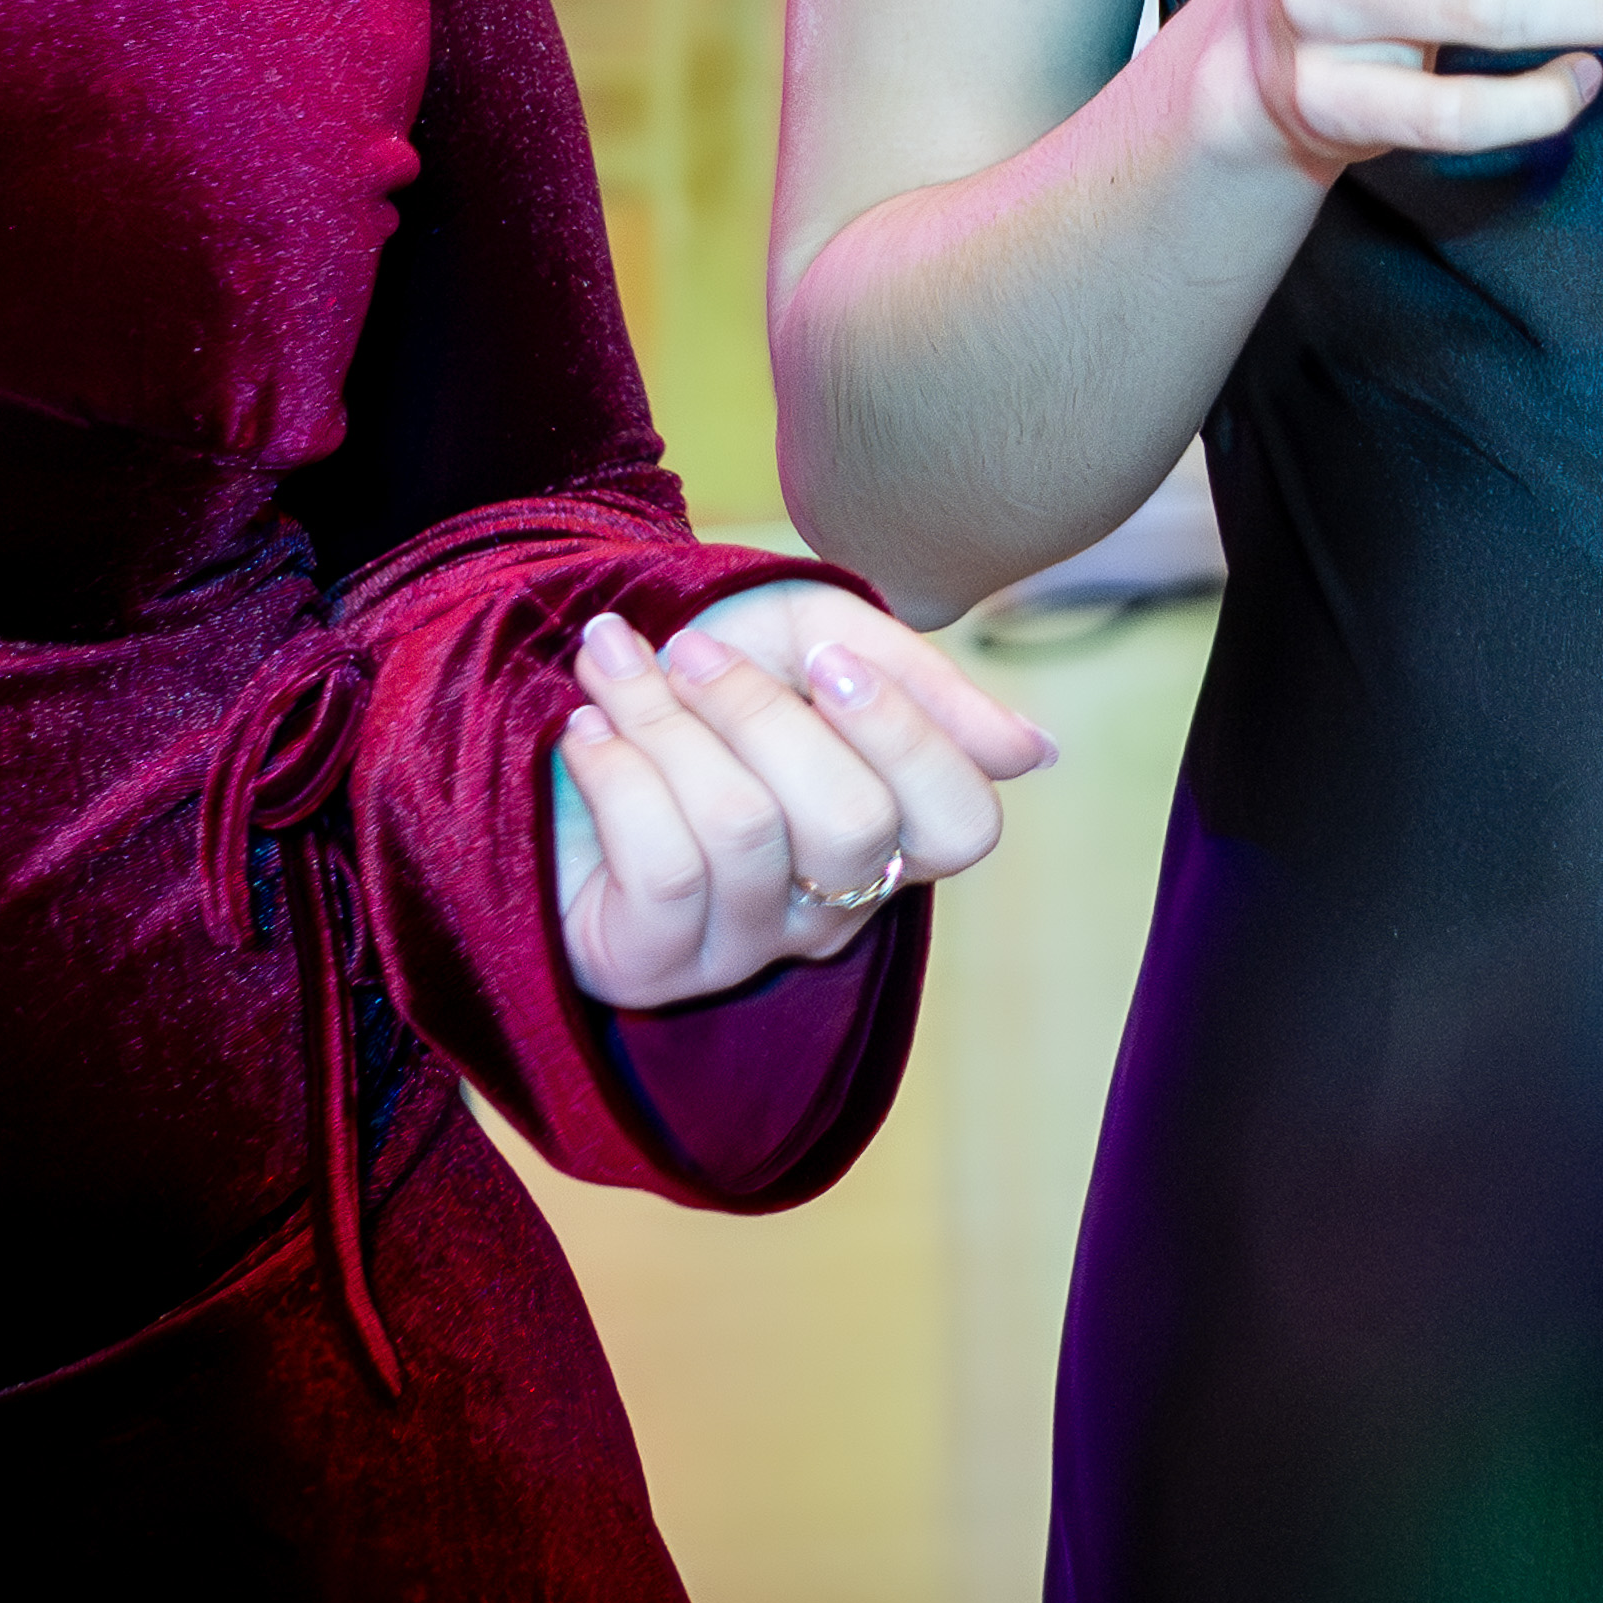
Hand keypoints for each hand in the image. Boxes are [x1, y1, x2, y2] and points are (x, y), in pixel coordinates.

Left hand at [551, 579, 1054, 1008]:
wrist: (567, 691)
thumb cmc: (712, 669)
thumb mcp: (819, 637)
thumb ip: (920, 684)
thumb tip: (1036, 754)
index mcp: (891, 831)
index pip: (961, 824)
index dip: (908, 739)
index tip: (826, 660)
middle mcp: (832, 907)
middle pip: (849, 824)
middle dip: (758, 712)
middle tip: (693, 651)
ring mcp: (743, 946)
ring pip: (744, 831)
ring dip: (666, 722)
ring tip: (618, 667)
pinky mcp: (650, 965)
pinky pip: (664, 869)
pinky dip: (619, 772)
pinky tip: (585, 730)